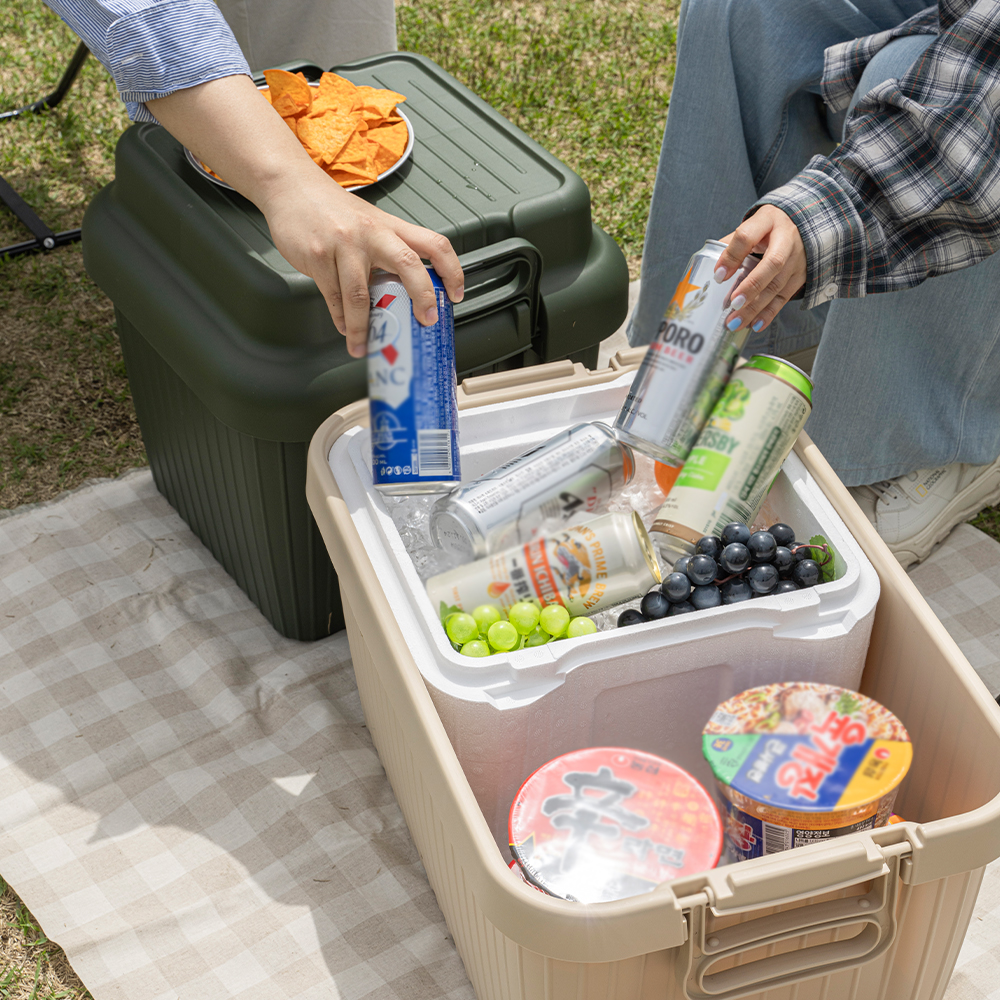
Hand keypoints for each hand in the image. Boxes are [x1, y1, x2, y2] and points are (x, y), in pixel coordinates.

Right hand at [148, 75, 463, 357]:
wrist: (290, 186)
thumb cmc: (333, 209)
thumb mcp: (369, 223)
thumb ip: (388, 253)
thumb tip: (404, 295)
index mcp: (391, 226)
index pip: (434, 244)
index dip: (452, 270)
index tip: (456, 295)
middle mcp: (372, 234)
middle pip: (407, 265)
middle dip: (421, 297)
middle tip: (425, 322)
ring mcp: (344, 246)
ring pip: (360, 295)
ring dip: (364, 327)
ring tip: (365, 346)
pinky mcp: (318, 258)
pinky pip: (333, 297)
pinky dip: (341, 319)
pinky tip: (346, 330)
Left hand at [713, 205, 806, 333]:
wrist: (803, 225)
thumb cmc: (769, 228)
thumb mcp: (752, 226)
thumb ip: (732, 245)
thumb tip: (713, 270)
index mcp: (768, 220)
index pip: (747, 236)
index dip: (732, 256)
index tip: (718, 275)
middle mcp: (787, 239)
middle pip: (772, 264)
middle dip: (751, 286)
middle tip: (733, 304)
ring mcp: (797, 259)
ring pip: (777, 285)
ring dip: (755, 307)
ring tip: (735, 322)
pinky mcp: (801, 276)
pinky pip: (784, 297)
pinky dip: (768, 314)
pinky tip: (754, 325)